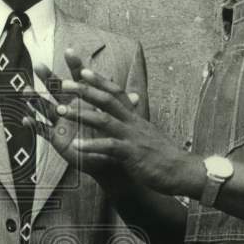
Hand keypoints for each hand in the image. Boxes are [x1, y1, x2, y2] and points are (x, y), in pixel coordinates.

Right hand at [22, 49, 141, 180]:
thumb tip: (137, 96)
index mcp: (84, 100)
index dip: (75, 66)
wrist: (107, 159)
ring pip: (45, 107)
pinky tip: (25, 119)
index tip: (70, 51)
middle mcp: (69, 107)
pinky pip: (42, 130)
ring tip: (25, 91)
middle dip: (48, 78)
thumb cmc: (109, 135)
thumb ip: (121, 109)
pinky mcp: (56, 137)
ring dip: (35, 100)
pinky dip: (33, 125)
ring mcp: (61, 121)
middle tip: (39, 65)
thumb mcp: (116, 122)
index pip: (78, 79)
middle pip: (56, 90)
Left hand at [28, 52, 184, 192]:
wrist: (182, 172)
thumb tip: (131, 107)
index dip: (101, 81)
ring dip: (81, 114)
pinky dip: (91, 145)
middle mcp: (133, 123)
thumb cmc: (162, 155)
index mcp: (135, 117)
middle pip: (107, 99)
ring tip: (61, 110)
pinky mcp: (132, 154)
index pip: (117, 93)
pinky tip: (75, 145)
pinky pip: (109, 147)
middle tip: (64, 83)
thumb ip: (134, 120)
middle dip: (85, 90)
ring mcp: (132, 137)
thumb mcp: (146, 133)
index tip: (85, 70)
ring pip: (105, 120)